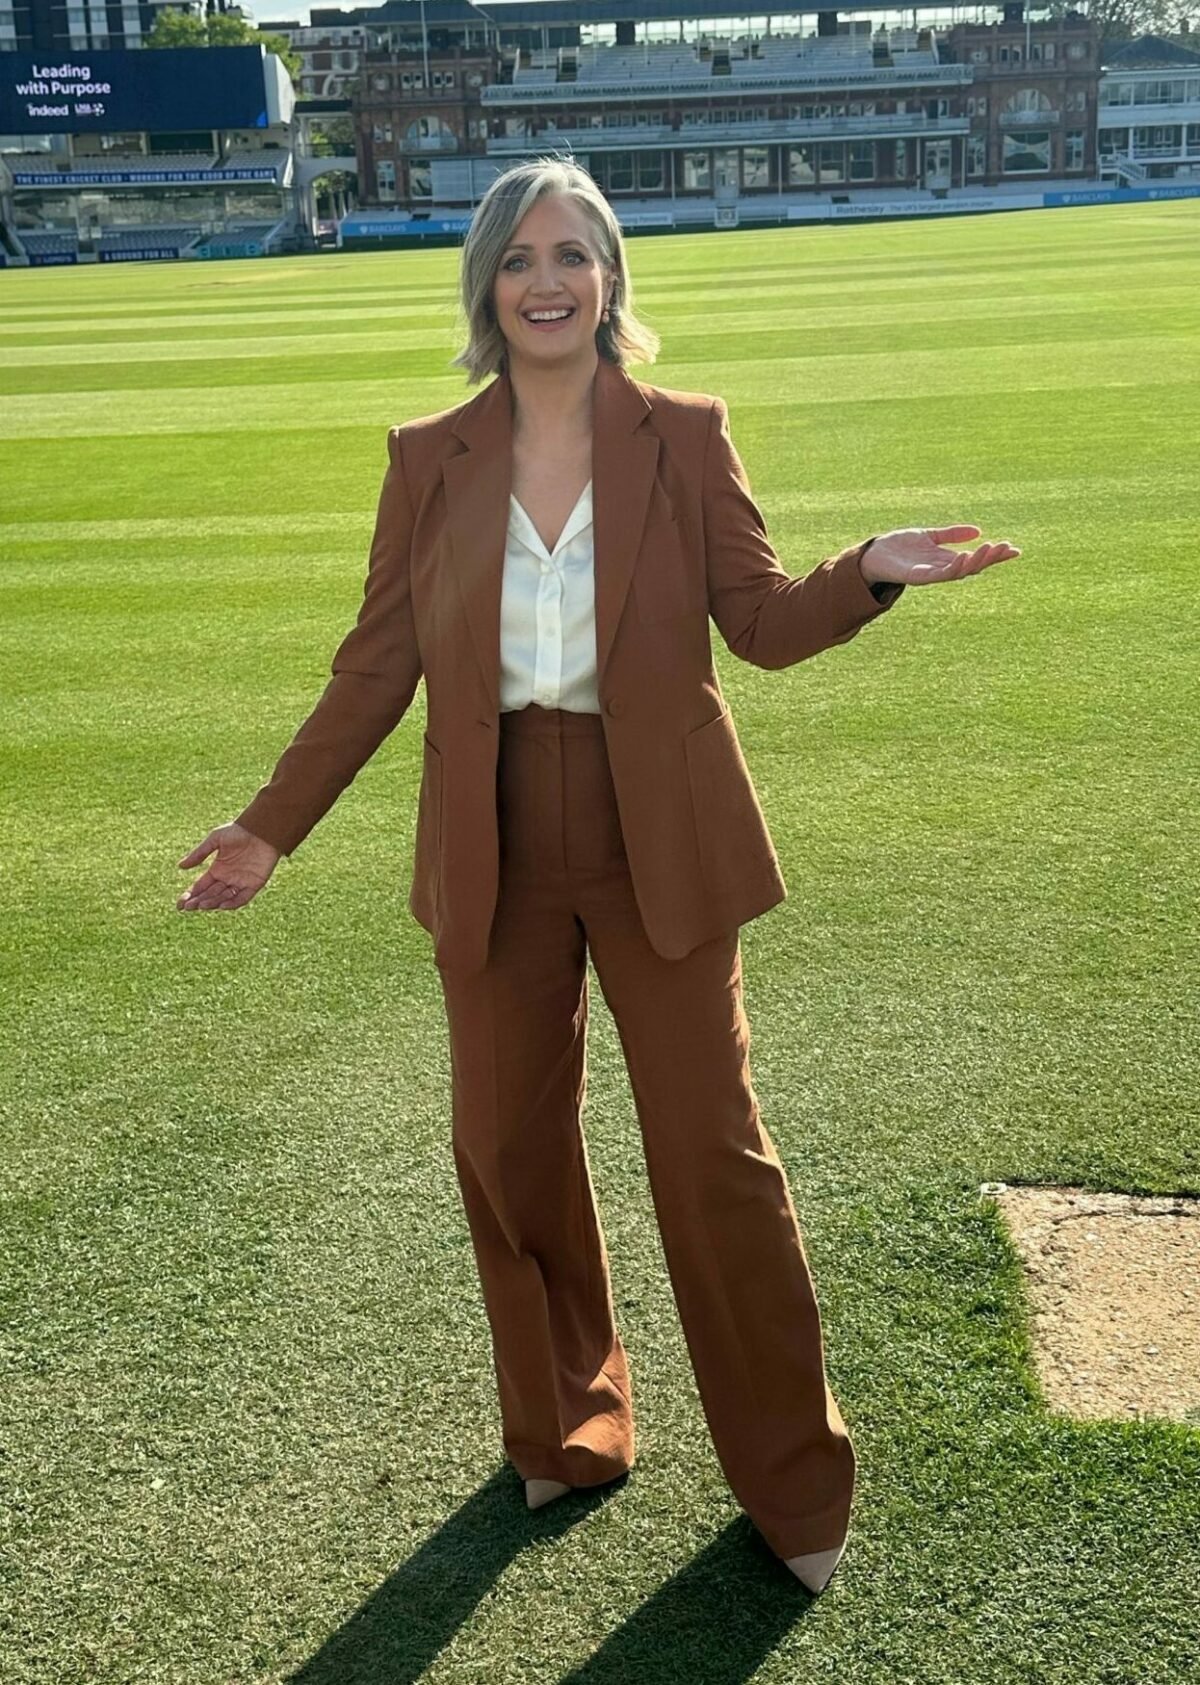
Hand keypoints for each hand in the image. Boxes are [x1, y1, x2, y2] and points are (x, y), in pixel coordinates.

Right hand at [177, 822, 280, 911]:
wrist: (261, 829)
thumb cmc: (239, 831)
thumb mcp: (215, 840)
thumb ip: (199, 854)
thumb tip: (180, 866)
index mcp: (217, 870)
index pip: (201, 887)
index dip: (190, 896)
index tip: (179, 905)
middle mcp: (228, 879)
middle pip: (210, 895)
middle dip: (199, 902)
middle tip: (188, 907)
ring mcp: (241, 882)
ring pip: (224, 898)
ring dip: (212, 903)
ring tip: (201, 905)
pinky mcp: (254, 884)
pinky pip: (242, 898)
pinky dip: (232, 903)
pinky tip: (221, 906)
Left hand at [861, 526, 1020, 588]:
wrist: (872, 555)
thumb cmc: (899, 547)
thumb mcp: (929, 536)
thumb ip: (951, 535)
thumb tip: (977, 531)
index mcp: (946, 559)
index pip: (976, 558)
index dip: (995, 555)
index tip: (1015, 550)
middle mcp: (942, 568)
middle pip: (973, 566)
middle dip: (991, 558)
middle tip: (1008, 548)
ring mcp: (931, 574)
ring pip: (960, 571)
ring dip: (976, 561)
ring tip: (991, 549)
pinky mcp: (918, 576)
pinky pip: (939, 574)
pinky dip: (953, 567)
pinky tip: (964, 557)